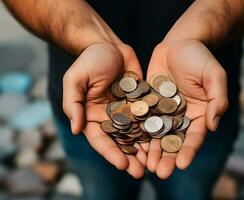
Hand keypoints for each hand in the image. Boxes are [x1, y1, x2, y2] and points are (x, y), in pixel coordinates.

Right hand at [63, 43, 146, 177]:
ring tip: (155, 163)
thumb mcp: (76, 80)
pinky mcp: (141, 102)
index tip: (123, 165)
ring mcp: (127, 111)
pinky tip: (165, 139)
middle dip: (131, 157)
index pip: (101, 140)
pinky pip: (149, 117)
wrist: (108, 45)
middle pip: (121, 142)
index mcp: (92, 116)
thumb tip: (76, 129)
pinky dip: (156, 129)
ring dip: (145, 149)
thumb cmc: (89, 61)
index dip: (111, 153)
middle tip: (142, 171)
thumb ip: (74, 104)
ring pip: (137, 134)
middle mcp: (111, 118)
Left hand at [146, 40, 227, 178]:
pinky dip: (139, 133)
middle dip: (168, 157)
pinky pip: (143, 119)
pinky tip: (132, 145)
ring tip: (146, 166)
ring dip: (152, 151)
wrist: (180, 43)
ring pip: (157, 134)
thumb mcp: (214, 75)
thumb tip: (213, 125)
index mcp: (199, 113)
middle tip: (160, 173)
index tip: (181, 164)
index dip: (188, 151)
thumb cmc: (200, 57)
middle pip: (174, 140)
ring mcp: (164, 111)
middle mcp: (181, 116)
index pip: (194, 136)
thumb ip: (217, 99)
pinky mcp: (149, 103)